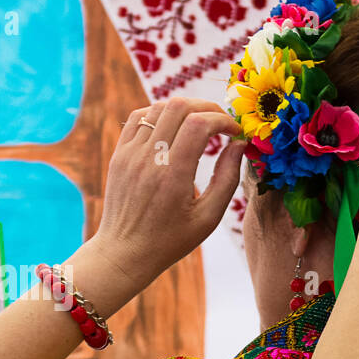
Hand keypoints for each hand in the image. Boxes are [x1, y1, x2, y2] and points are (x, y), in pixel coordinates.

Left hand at [91, 97, 245, 294]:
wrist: (125, 252)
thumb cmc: (171, 240)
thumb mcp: (208, 218)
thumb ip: (227, 179)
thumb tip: (239, 145)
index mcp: (173, 175)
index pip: (199, 124)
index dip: (223, 120)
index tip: (236, 132)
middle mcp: (149, 158)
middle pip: (179, 106)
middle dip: (207, 108)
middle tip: (222, 123)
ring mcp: (130, 153)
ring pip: (158, 107)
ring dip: (184, 109)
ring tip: (200, 125)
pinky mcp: (119, 153)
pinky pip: (138, 118)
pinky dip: (160, 114)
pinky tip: (173, 128)